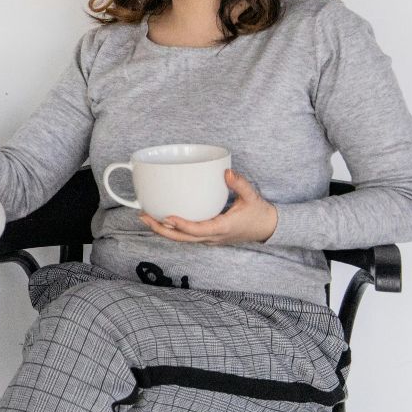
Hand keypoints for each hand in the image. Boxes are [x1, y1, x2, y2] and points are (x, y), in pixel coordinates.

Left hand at [140, 169, 278, 244]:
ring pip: (182, 240)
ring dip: (164, 231)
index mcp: (222, 228)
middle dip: (161, 230)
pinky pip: (187, 237)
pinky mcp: (208, 238)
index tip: (167, 217)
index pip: (198, 230)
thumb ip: (240, 184)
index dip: (181, 225)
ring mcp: (210, 240)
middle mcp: (213, 237)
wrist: (268, 228)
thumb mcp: (252, 196)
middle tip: (143, 217)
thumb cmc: (260, 213)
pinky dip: (173, 230)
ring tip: (146, 218)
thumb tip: (226, 172)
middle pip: (182, 239)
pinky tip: (161, 220)